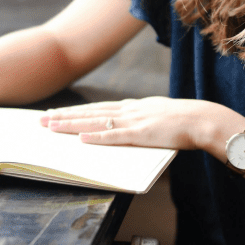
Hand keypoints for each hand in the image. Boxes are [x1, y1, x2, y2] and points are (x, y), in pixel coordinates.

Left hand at [40, 96, 230, 150]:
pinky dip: (96, 137)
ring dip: (72, 124)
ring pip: (95, 122)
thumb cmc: (184, 121)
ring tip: (51, 126)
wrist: (202, 120)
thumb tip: (129, 127)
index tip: (56, 113)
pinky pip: (114, 136)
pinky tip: (81, 138)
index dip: (75, 111)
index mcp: (132, 106)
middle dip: (64, 116)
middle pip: (89, 112)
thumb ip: (141, 120)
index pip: (97, 108)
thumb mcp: (157, 116)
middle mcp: (128, 110)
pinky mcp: (141, 134)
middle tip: (42, 119)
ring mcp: (133, 121)